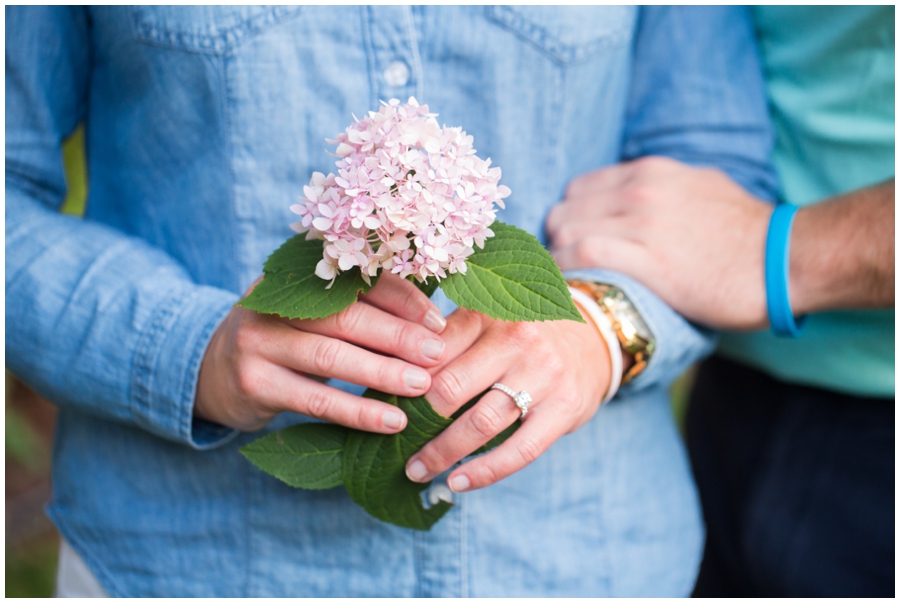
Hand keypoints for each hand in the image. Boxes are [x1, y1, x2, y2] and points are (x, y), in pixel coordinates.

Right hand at [195, 272, 447, 432]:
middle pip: (345, 315)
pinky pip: (317, 400)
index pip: (357, 279)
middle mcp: (272, 300)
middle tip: (437, 354)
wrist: (213, 371)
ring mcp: (258, 340)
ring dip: (383, 373)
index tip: (438, 321)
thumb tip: (432, 319)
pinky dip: (358, 412)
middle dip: (398, 335)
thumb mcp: (314, 314)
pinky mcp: (255, 383)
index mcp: (296, 273)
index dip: (402, 299)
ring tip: (422, 386)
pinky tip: (391, 422)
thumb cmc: (286, 339)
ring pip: (331, 356)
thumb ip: (359, 307)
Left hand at [404, 306, 609, 491]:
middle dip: (414, 422)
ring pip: (481, 423)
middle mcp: (516, 339)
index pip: (431, 351)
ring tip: (416, 470)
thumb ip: (444, 340)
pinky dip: (485, 472)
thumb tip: (387, 372)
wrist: (592, 338)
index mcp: (488, 313)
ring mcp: (543, 374)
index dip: (401, 381)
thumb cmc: (520, 335)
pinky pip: (520, 450)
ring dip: (441, 453)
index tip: (380, 404)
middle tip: (390, 442)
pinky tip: (457, 483)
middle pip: (450, 388)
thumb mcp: (486, 320)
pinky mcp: (565, 408)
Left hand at [546, 156, 772, 329]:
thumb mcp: (700, 188)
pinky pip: (583, 256)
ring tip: (564, 287)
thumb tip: (630, 201)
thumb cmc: (746, 232)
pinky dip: (567, 273)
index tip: (566, 245)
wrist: (785, 257)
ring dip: (556, 262)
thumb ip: (660, 190)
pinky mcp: (649, 259)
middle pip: (564, 211)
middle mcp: (640, 190)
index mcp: (651, 173)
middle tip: (559, 273)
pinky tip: (572, 291)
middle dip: (555, 242)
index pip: (578, 189)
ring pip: (567, 232)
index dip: (566, 220)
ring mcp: (643, 223)